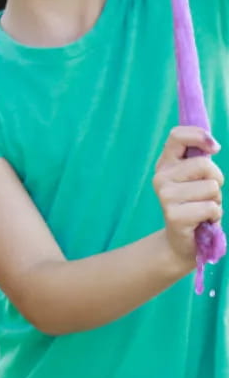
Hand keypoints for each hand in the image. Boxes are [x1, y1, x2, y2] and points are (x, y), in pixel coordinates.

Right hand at [152, 125, 223, 267]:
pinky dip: (214, 216)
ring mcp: (165, 196)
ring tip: (203, 209)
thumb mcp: (196, 179)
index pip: (177, 136)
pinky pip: (211, 208)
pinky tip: (203, 221)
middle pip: (204, 165)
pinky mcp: (174, 215)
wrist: (183, 242)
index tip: (214, 148)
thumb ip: (199, 161)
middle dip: (217, 180)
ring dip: (216, 200)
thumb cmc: (195, 206)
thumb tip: (211, 146)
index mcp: (165, 164)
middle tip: (208, 194)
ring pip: (211, 187)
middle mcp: (160, 177)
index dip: (199, 136)